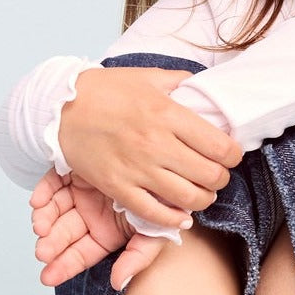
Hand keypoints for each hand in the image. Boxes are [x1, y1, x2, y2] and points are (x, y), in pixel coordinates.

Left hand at [30, 169, 173, 290]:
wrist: (169, 166)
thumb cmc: (166, 200)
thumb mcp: (155, 233)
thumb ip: (136, 258)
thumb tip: (117, 284)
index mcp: (106, 232)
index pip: (80, 254)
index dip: (64, 266)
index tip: (48, 277)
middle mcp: (91, 214)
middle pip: (63, 233)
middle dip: (51, 243)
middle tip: (43, 251)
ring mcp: (81, 191)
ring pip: (54, 208)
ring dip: (44, 219)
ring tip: (41, 226)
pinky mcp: (75, 169)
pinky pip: (53, 181)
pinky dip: (43, 191)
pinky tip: (38, 202)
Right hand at [58, 67, 242, 227]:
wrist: (60, 107)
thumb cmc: (106, 90)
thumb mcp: (148, 76)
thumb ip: (182, 83)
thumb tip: (207, 89)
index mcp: (167, 113)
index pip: (219, 145)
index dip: (233, 154)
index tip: (230, 155)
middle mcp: (155, 143)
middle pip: (209, 175)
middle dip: (221, 178)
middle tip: (217, 176)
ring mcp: (136, 168)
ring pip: (187, 198)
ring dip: (203, 200)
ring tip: (202, 193)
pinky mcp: (117, 186)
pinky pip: (154, 213)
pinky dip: (174, 219)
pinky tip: (181, 215)